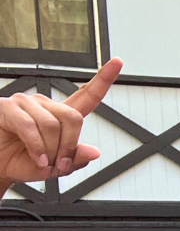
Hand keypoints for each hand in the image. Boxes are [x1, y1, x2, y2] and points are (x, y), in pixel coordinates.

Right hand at [0, 57, 121, 184]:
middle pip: (73, 118)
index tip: (118, 62)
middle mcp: (44, 105)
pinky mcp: (7, 107)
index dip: (103, 79)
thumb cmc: (23, 162)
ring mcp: (25, 103)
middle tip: (58, 164)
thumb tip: (94, 151)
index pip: (87, 95)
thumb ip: (75, 160)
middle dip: (68, 147)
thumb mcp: (55, 168)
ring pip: (51, 125)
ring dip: (49, 151)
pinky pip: (30, 127)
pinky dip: (36, 148)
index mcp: (60, 115)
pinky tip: (35, 157)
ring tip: (40, 160)